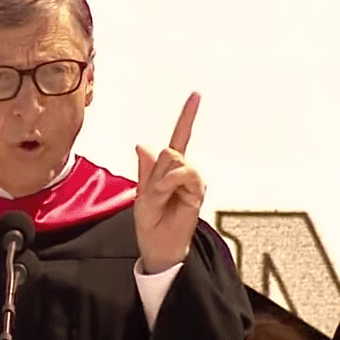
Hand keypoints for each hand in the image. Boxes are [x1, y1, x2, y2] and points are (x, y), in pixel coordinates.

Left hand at [135, 92, 207, 274]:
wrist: (160, 245)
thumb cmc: (151, 223)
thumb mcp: (141, 194)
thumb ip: (145, 170)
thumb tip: (141, 144)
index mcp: (168, 169)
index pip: (179, 138)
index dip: (188, 116)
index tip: (197, 95)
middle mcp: (183, 170)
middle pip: (168, 151)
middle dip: (156, 172)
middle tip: (154, 194)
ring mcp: (192, 179)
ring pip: (174, 160)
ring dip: (162, 180)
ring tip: (161, 198)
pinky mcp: (198, 189)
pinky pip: (183, 173)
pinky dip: (170, 182)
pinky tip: (168, 195)